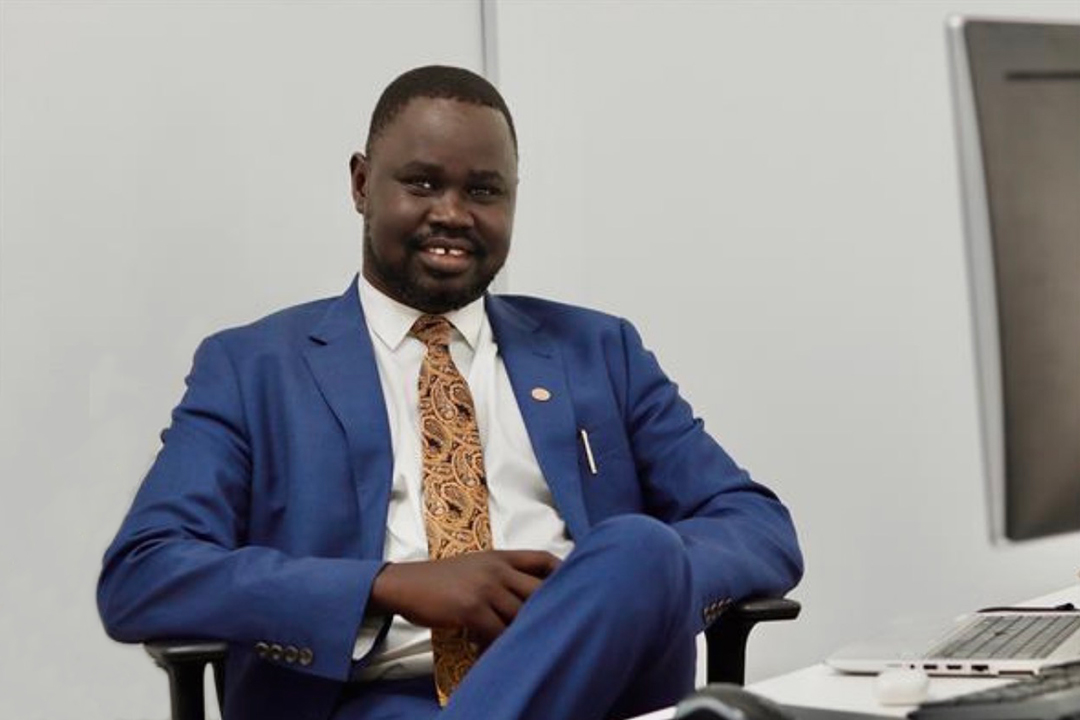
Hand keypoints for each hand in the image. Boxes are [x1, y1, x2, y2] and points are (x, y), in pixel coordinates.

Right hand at [369, 550, 560, 646]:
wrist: (405, 583)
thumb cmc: (441, 579)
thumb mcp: (476, 565)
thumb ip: (502, 574)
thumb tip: (527, 596)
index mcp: (500, 556)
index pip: (542, 559)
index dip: (563, 573)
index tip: (574, 589)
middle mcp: (497, 569)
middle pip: (538, 591)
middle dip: (548, 611)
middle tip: (553, 630)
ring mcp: (486, 588)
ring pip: (520, 616)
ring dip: (521, 634)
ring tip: (520, 647)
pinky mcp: (471, 608)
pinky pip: (498, 633)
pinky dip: (498, 647)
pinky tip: (490, 651)